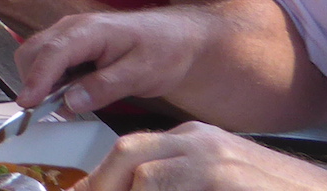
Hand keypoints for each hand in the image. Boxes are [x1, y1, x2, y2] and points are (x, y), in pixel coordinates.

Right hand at [15, 5, 211, 111]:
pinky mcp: (71, 46)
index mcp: (90, 30)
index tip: (27, 104)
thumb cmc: (164, 51)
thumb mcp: (141, 73)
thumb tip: (69, 102)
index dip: (37, 79)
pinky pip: (48, 62)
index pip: (52, 53)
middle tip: (46, 112)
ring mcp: (69, 35)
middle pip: (33, 51)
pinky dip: (49, 81)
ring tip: (63, 105)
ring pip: (36, 56)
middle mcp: (72, 28)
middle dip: (32, 81)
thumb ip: (105, 86)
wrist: (178, 38)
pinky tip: (70, 95)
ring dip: (40, 82)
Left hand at [84, 123, 326, 190]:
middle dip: (100, 184)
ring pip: (143, 176)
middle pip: (127, 154)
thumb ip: (176, 186)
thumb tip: (132, 187)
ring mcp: (216, 158)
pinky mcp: (227, 177)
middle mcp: (201, 140)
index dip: (99, 180)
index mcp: (195, 141)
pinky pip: (161, 187)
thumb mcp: (218, 184)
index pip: (129, 152)